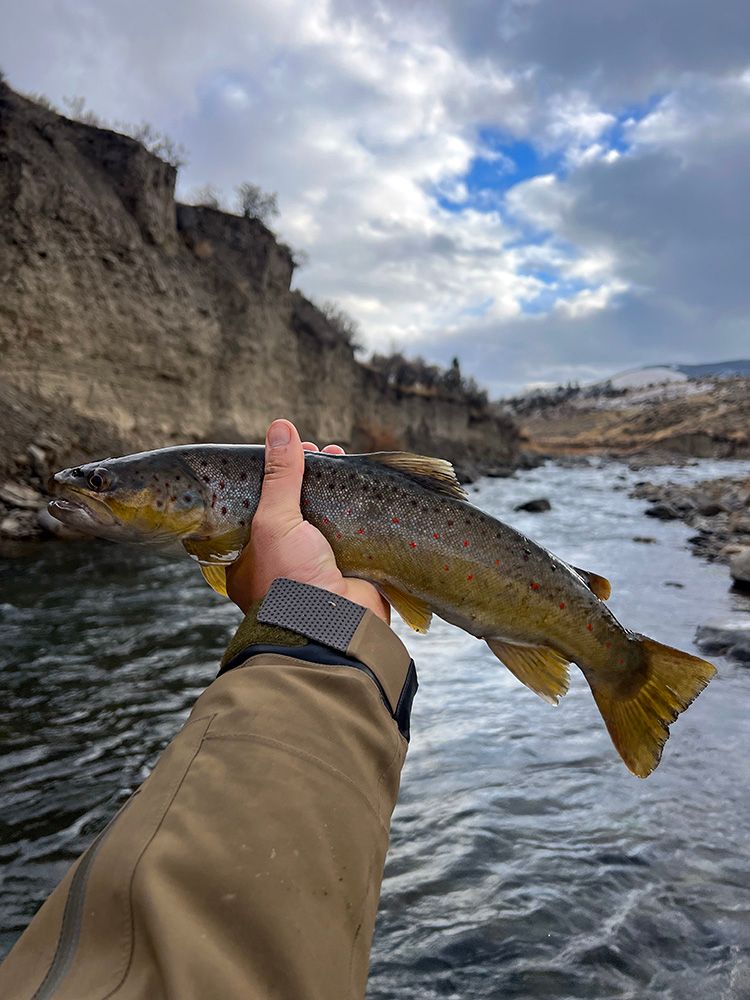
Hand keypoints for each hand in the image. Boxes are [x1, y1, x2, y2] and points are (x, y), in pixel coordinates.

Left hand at [226, 419, 389, 623]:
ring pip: (328, 518)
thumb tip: (281, 428)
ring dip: (337, 489)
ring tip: (344, 459)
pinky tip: (366, 487)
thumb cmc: (288, 580)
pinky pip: (355, 533)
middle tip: (324, 454)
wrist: (332, 628)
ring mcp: (319, 568)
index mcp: (251, 557)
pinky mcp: (351, 572)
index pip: (261, 506)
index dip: (276, 477)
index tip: (293, 453)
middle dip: (311, 478)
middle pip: (297, 509)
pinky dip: (361, 511)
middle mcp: (284, 563)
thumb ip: (279, 476)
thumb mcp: (274, 521)